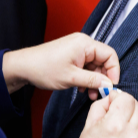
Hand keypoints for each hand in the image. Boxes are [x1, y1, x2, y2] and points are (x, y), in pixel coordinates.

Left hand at [2, 33, 119, 92]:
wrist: (23, 67)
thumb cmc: (44, 69)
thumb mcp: (72, 78)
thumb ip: (93, 80)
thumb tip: (109, 85)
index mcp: (85, 44)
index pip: (110, 55)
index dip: (113, 71)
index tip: (111, 86)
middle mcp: (82, 43)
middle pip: (103, 60)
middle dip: (102, 78)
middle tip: (99, 93)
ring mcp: (76, 48)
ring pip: (94, 64)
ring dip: (94, 80)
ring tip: (89, 94)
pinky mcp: (71, 54)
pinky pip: (85, 65)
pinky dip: (86, 77)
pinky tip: (81, 88)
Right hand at [71, 88, 137, 137]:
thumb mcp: (87, 126)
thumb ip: (101, 106)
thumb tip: (111, 98)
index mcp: (115, 125)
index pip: (127, 98)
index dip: (117, 98)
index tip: (111, 103)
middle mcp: (131, 134)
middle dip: (126, 106)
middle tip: (115, 114)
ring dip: (132, 119)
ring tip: (118, 130)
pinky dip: (136, 132)